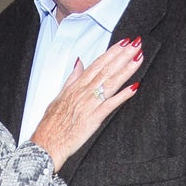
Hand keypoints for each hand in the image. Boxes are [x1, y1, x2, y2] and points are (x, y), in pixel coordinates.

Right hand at [31, 37, 142, 172]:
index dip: (111, 52)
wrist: (47, 143)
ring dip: (126, 69)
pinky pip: (110, 105)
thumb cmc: (51, 124)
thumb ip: (72, 79)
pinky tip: (134, 87)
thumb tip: (79, 63)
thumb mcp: (59, 96)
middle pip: (106, 69)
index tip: (124, 43)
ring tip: (138, 58)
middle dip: (123, 55)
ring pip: (110, 83)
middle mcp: (84, 92)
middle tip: (137, 43)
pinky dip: (122, 96)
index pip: (97, 64)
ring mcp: (89, 104)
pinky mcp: (93, 118)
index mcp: (76, 86)